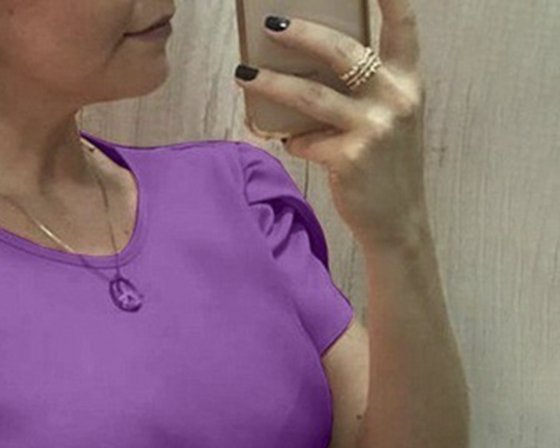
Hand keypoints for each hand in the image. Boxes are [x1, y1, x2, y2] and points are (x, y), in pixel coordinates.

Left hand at [234, 0, 428, 246]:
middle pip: (343, 51)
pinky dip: (293, 141)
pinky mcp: (350, 157)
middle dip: (302, 33)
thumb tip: (306, 69)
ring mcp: (374, 128)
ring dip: (272, 84)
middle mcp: (395, 98)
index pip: (403, 25)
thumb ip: (365, 91)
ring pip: (311, 96)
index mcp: (407, 81)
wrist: (397, 219)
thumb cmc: (384, 165)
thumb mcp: (388, 118)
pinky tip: (291, 143)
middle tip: (270, 24)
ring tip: (244, 75)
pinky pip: (305, 141)